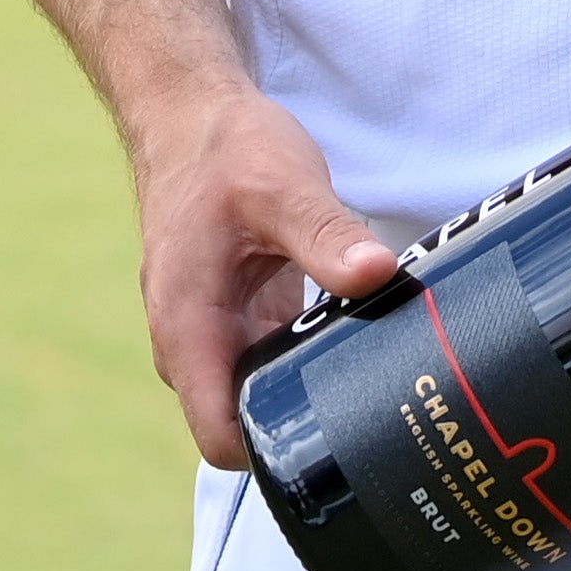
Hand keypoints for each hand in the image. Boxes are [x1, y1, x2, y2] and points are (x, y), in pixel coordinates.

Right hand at [127, 82, 398, 466]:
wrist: (192, 116)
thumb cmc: (223, 149)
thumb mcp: (281, 185)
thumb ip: (326, 234)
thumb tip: (378, 275)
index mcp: (187, 327)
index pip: (220, 434)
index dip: (274, 455)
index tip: (340, 446)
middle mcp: (194, 344)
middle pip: (248, 424)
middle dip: (307, 428)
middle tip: (383, 416)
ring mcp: (218, 333)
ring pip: (266, 394)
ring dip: (314, 391)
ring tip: (383, 383)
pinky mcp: (242, 317)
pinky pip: (278, 361)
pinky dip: (314, 359)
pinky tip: (364, 344)